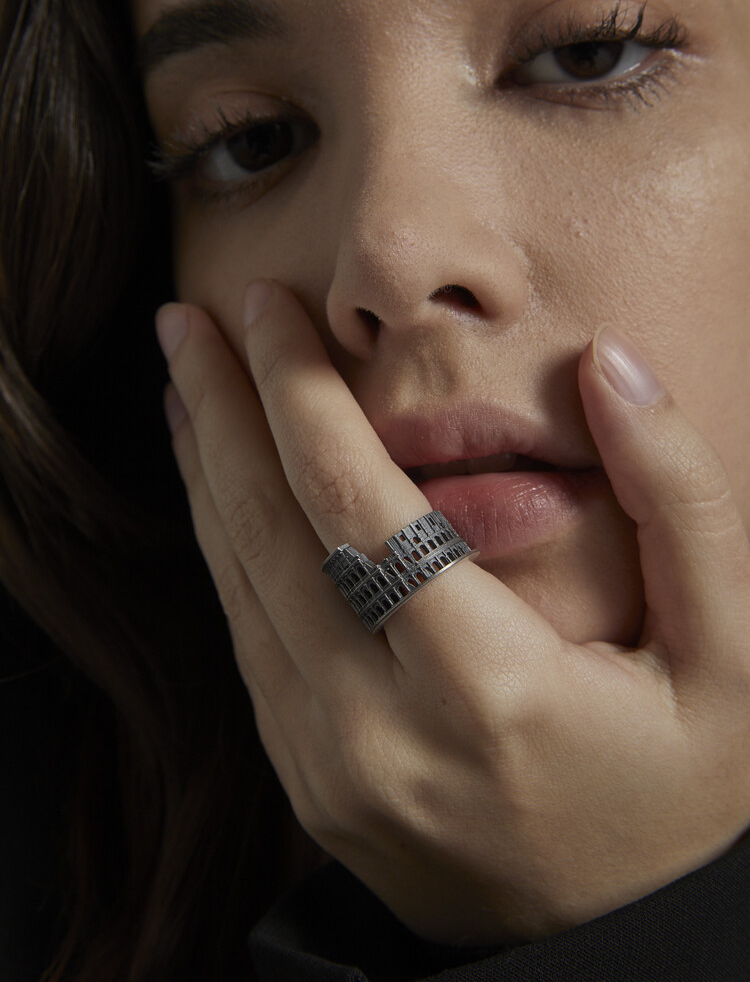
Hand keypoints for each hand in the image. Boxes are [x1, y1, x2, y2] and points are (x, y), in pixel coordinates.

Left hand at [156, 280, 749, 944]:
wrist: (615, 947)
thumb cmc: (680, 793)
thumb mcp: (730, 655)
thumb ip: (678, 500)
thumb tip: (612, 367)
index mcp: (487, 689)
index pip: (355, 503)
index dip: (298, 391)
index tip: (263, 306)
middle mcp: (379, 735)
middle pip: (268, 536)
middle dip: (220, 411)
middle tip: (185, 322)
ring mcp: (328, 771)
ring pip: (239, 588)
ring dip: (207, 474)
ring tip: (186, 387)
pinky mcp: (310, 784)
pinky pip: (247, 644)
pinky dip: (225, 550)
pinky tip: (220, 494)